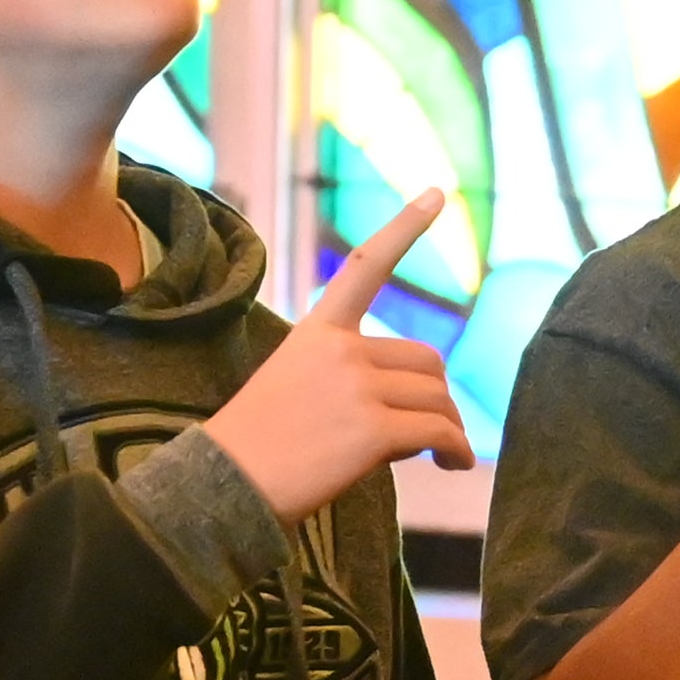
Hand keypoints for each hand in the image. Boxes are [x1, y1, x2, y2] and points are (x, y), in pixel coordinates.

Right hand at [200, 186, 474, 520]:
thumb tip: (417, 413)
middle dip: (436, 397)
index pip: (366, 267)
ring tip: (438, 457)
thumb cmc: (258, 448)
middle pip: (427, 360)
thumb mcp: (295, 387)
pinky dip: (455, 451)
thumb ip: (349, 379)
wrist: (224, 487)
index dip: (405, 228)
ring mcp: (358, 387)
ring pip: (437, 399)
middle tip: (427, 435)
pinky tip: (452, 465)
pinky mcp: (373, 430)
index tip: (436, 192)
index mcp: (318, 332)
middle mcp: (341, 350)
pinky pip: (438, 433)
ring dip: (446, 429)